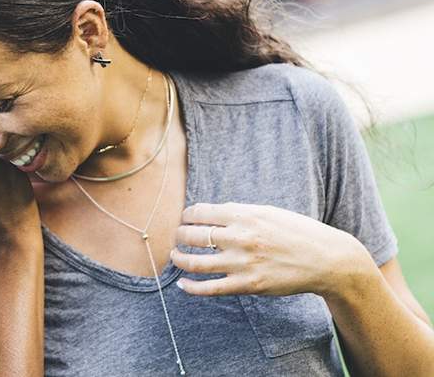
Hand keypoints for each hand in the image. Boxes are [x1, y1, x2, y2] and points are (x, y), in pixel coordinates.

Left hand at [171, 202, 375, 297]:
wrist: (326, 259)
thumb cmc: (297, 232)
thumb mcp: (268, 212)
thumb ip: (239, 212)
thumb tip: (211, 214)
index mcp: (244, 215)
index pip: (200, 212)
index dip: (187, 215)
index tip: (185, 218)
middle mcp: (240, 237)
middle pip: (193, 236)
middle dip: (179, 235)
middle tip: (177, 237)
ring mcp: (242, 263)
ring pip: (195, 262)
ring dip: (179, 259)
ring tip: (175, 256)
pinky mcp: (248, 285)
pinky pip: (210, 288)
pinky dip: (191, 287)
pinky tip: (182, 284)